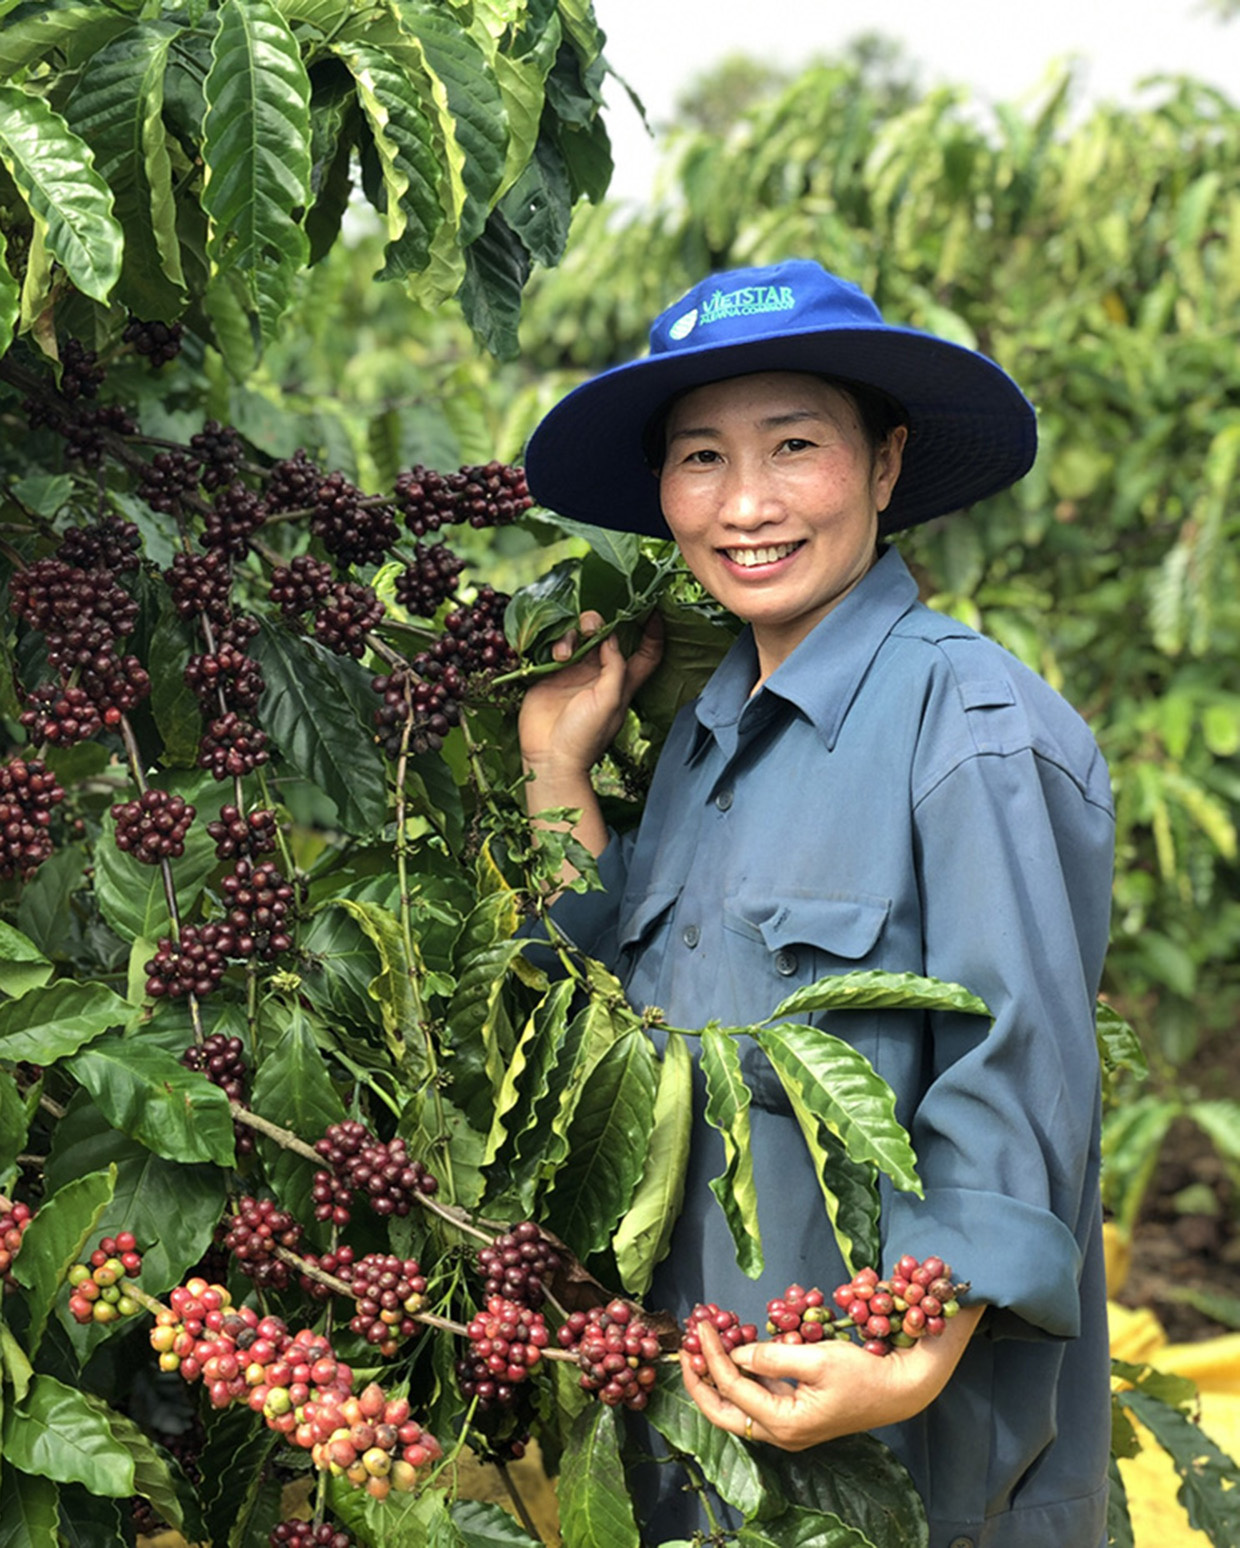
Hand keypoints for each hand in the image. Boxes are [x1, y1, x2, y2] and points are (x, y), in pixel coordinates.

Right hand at [518, 610, 662, 785]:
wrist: (549, 757)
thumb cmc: (585, 736)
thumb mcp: (609, 701)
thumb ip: (615, 667)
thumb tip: (612, 636)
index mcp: (622, 682)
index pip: (647, 652)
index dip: (654, 631)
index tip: (652, 609)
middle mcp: (600, 673)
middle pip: (608, 636)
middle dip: (601, 623)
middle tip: (591, 624)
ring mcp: (574, 672)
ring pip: (579, 637)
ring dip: (573, 635)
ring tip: (565, 652)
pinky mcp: (550, 674)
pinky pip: (555, 646)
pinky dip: (556, 644)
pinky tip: (555, 656)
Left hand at [680, 1307, 983, 1450]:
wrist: (901, 1389)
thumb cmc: (863, 1374)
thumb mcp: (817, 1359)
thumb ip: (772, 1356)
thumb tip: (738, 1351)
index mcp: (784, 1425)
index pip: (733, 1388)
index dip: (713, 1356)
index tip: (702, 1326)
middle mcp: (781, 1433)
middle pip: (724, 1412)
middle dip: (700, 1380)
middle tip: (686, 1349)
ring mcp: (788, 1426)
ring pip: (738, 1407)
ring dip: (718, 1377)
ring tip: (704, 1345)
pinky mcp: (797, 1413)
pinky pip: (758, 1397)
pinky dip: (742, 1376)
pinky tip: (737, 1350)